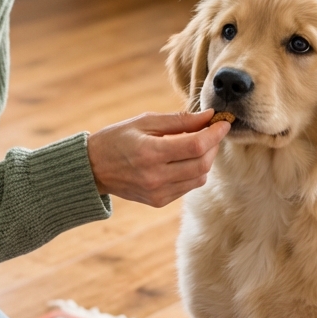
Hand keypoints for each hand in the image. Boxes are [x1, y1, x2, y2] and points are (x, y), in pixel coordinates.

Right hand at [87, 109, 229, 206]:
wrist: (92, 169)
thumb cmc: (117, 139)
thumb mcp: (144, 121)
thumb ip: (179, 120)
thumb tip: (209, 116)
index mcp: (150, 153)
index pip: (196, 146)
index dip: (215, 134)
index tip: (223, 122)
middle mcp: (155, 176)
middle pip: (202, 164)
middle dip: (214, 146)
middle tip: (213, 132)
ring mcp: (158, 192)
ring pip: (199, 178)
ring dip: (206, 159)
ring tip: (199, 144)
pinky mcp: (158, 201)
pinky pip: (188, 187)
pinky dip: (194, 172)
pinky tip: (185, 160)